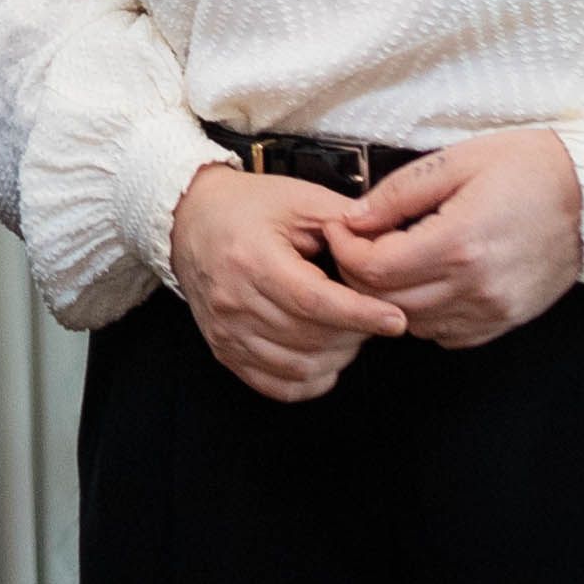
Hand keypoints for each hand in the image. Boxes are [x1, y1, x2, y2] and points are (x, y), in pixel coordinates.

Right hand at [166, 163, 409, 401]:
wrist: (190, 220)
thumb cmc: (246, 207)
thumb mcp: (298, 198)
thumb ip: (345, 219)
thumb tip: (390, 242)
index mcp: (253, 259)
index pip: (314, 301)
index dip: (360, 314)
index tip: (394, 318)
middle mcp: (235, 301)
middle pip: (311, 337)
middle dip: (355, 332)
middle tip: (373, 315)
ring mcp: (226, 331)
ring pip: (298, 366)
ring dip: (337, 356)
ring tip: (350, 332)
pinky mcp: (224, 350)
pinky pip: (276, 385)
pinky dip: (310, 379)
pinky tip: (324, 356)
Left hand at [328, 130, 583, 349]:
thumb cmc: (528, 168)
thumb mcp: (457, 161)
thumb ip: (399, 193)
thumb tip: (354, 217)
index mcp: (459, 243)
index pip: (374, 269)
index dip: (345, 250)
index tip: (340, 229)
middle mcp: (475, 286)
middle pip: (386, 302)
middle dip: (358, 275)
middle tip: (357, 244)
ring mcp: (493, 310)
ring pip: (412, 324)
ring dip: (389, 298)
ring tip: (391, 262)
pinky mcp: (505, 321)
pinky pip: (446, 335)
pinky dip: (425, 315)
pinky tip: (427, 283)